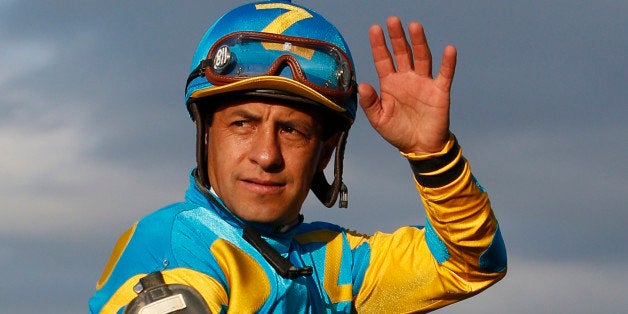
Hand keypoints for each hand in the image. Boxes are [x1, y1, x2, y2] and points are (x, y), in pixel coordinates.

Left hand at [358, 16, 456, 154]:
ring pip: (421, 58)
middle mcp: (407, 78)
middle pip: (402, 53)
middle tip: (393, 20)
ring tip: (414, 26)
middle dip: (397, 37)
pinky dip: (448, 62)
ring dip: (419, 42)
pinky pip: (445, 74)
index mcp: (390, 83)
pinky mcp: (439, 91)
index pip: (383, 59)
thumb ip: (369, 103)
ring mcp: (424, 83)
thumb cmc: (398, 132)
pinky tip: (448, 49)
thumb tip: (361, 85)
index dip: (379, 45)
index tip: (375, 28)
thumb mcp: (379, 120)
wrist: (420, 147)